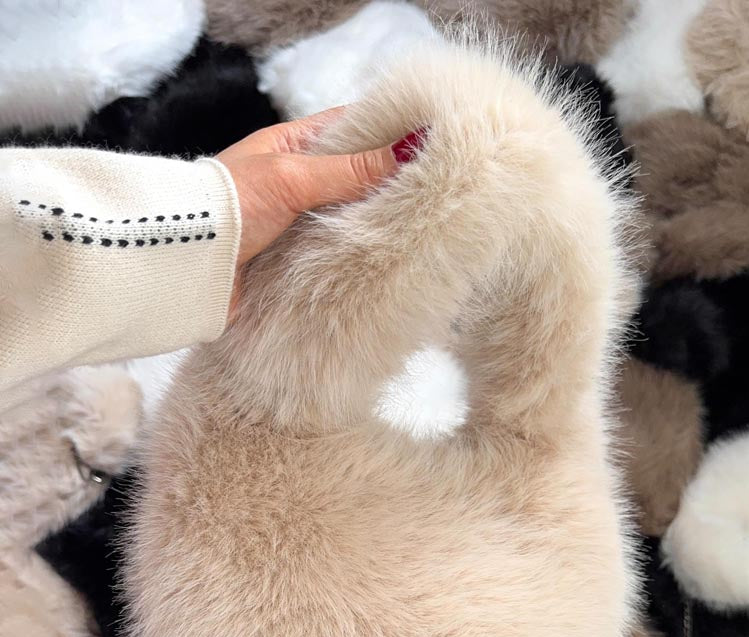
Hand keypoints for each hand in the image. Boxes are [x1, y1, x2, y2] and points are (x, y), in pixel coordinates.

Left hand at [215, 108, 424, 322]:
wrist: (184, 263)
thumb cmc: (230, 206)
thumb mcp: (291, 177)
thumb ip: (347, 169)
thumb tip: (406, 151)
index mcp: (290, 145)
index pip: (348, 128)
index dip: (386, 130)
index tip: (427, 139)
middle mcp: (294, 180)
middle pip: (351, 175)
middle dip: (386, 182)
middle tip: (432, 188)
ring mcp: (294, 219)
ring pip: (345, 215)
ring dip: (372, 221)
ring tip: (419, 223)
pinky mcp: (292, 256)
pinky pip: (332, 249)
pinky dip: (354, 252)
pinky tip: (384, 255)